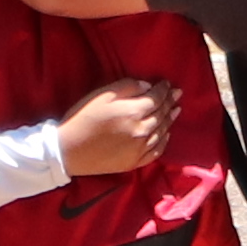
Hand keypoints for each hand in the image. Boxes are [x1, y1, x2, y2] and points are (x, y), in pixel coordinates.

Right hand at [53, 81, 173, 175]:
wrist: (68, 151)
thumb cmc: (83, 118)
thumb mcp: (102, 95)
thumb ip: (128, 87)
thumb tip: (148, 87)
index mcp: (134, 112)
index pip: (156, 98)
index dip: (164, 89)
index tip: (167, 84)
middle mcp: (142, 130)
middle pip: (162, 114)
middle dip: (170, 102)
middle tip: (178, 94)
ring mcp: (140, 148)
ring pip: (162, 132)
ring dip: (170, 120)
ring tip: (176, 110)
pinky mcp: (135, 162)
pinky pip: (156, 151)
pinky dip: (164, 141)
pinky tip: (166, 134)